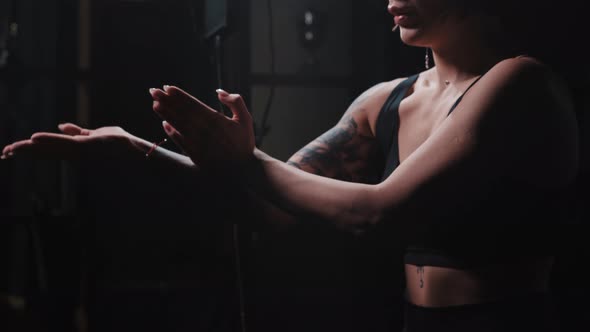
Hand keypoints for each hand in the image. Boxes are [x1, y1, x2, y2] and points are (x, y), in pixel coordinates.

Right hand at [1, 123, 140, 159]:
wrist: (142, 153)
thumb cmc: (124, 145)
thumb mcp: (100, 134)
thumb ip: (80, 132)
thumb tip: (60, 125)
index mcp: (77, 150)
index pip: (50, 149)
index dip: (31, 149)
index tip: (12, 150)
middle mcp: (77, 154)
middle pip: (47, 151)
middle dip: (26, 152)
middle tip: (4, 153)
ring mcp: (83, 152)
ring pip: (52, 149)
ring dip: (32, 149)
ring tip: (11, 149)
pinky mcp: (92, 147)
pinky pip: (67, 143)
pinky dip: (50, 141)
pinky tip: (34, 139)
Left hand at [149, 86, 254, 171]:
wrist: (243, 170)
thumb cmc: (243, 143)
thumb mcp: (246, 119)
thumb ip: (236, 101)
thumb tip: (218, 91)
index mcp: (216, 120)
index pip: (193, 104)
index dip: (179, 95)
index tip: (167, 87)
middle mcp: (204, 130)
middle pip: (182, 112)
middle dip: (167, 101)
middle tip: (154, 91)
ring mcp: (198, 143)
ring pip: (178, 125)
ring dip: (166, 114)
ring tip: (155, 104)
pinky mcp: (194, 154)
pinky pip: (180, 141)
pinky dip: (171, 132)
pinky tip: (165, 124)